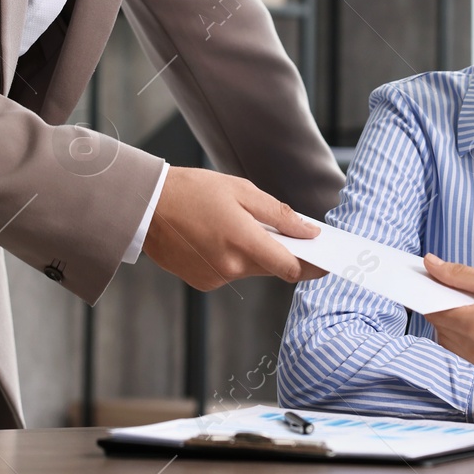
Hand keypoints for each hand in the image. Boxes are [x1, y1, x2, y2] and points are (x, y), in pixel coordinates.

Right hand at [142, 166, 328, 290]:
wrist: (145, 206)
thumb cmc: (193, 191)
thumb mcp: (241, 190)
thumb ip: (278, 214)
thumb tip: (309, 231)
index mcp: (243, 241)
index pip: (290, 267)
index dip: (313, 266)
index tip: (329, 262)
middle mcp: (231, 267)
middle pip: (273, 268)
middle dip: (283, 252)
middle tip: (287, 232)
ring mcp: (216, 278)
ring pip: (252, 269)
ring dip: (255, 252)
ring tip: (239, 225)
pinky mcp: (203, 282)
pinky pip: (231, 272)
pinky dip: (234, 257)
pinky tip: (219, 236)